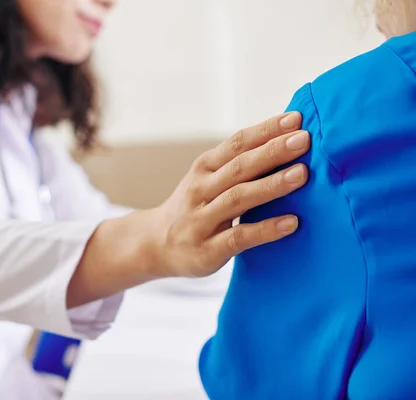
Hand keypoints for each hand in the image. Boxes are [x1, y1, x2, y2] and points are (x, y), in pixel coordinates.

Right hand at [150, 112, 309, 277]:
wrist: (155, 245)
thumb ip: (238, 166)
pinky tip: (291, 223)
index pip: (236, 144)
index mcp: (203, 169)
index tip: (295, 119)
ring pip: (238, 198)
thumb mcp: (206, 181)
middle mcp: (199, 190)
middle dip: (273, 151)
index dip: (265, 130)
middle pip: (238, 167)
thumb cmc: (194, 208)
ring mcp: (201, 221)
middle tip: (304, 139)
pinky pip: (238, 237)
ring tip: (302, 174)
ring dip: (271, 185)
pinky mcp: (207, 250)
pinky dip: (265, 229)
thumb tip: (286, 141)